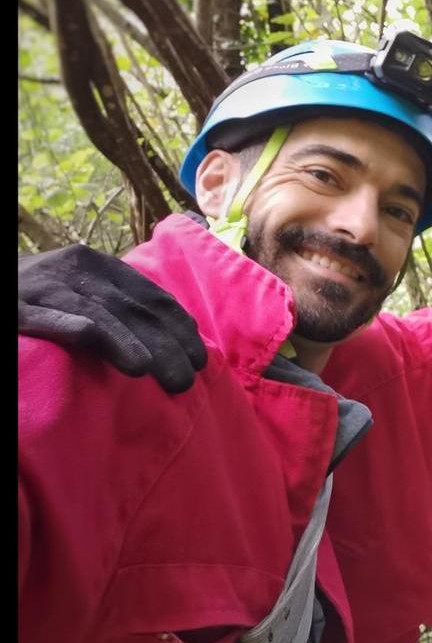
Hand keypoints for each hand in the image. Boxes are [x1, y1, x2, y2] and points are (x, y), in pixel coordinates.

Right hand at [18, 243, 207, 392]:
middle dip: (169, 344)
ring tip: (167, 378)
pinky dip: (100, 339)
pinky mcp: (21, 309)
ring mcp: (48, 288)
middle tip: (190, 378)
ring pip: (109, 318)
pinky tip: (130, 365)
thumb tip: (163, 340)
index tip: (199, 354)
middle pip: (136, 309)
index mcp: (95, 264)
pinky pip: (67, 322)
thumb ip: (112, 306)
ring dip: (144, 349)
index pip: (150, 295)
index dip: (179, 325)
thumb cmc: (28, 296)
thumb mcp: (74, 293)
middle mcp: (76, 270)